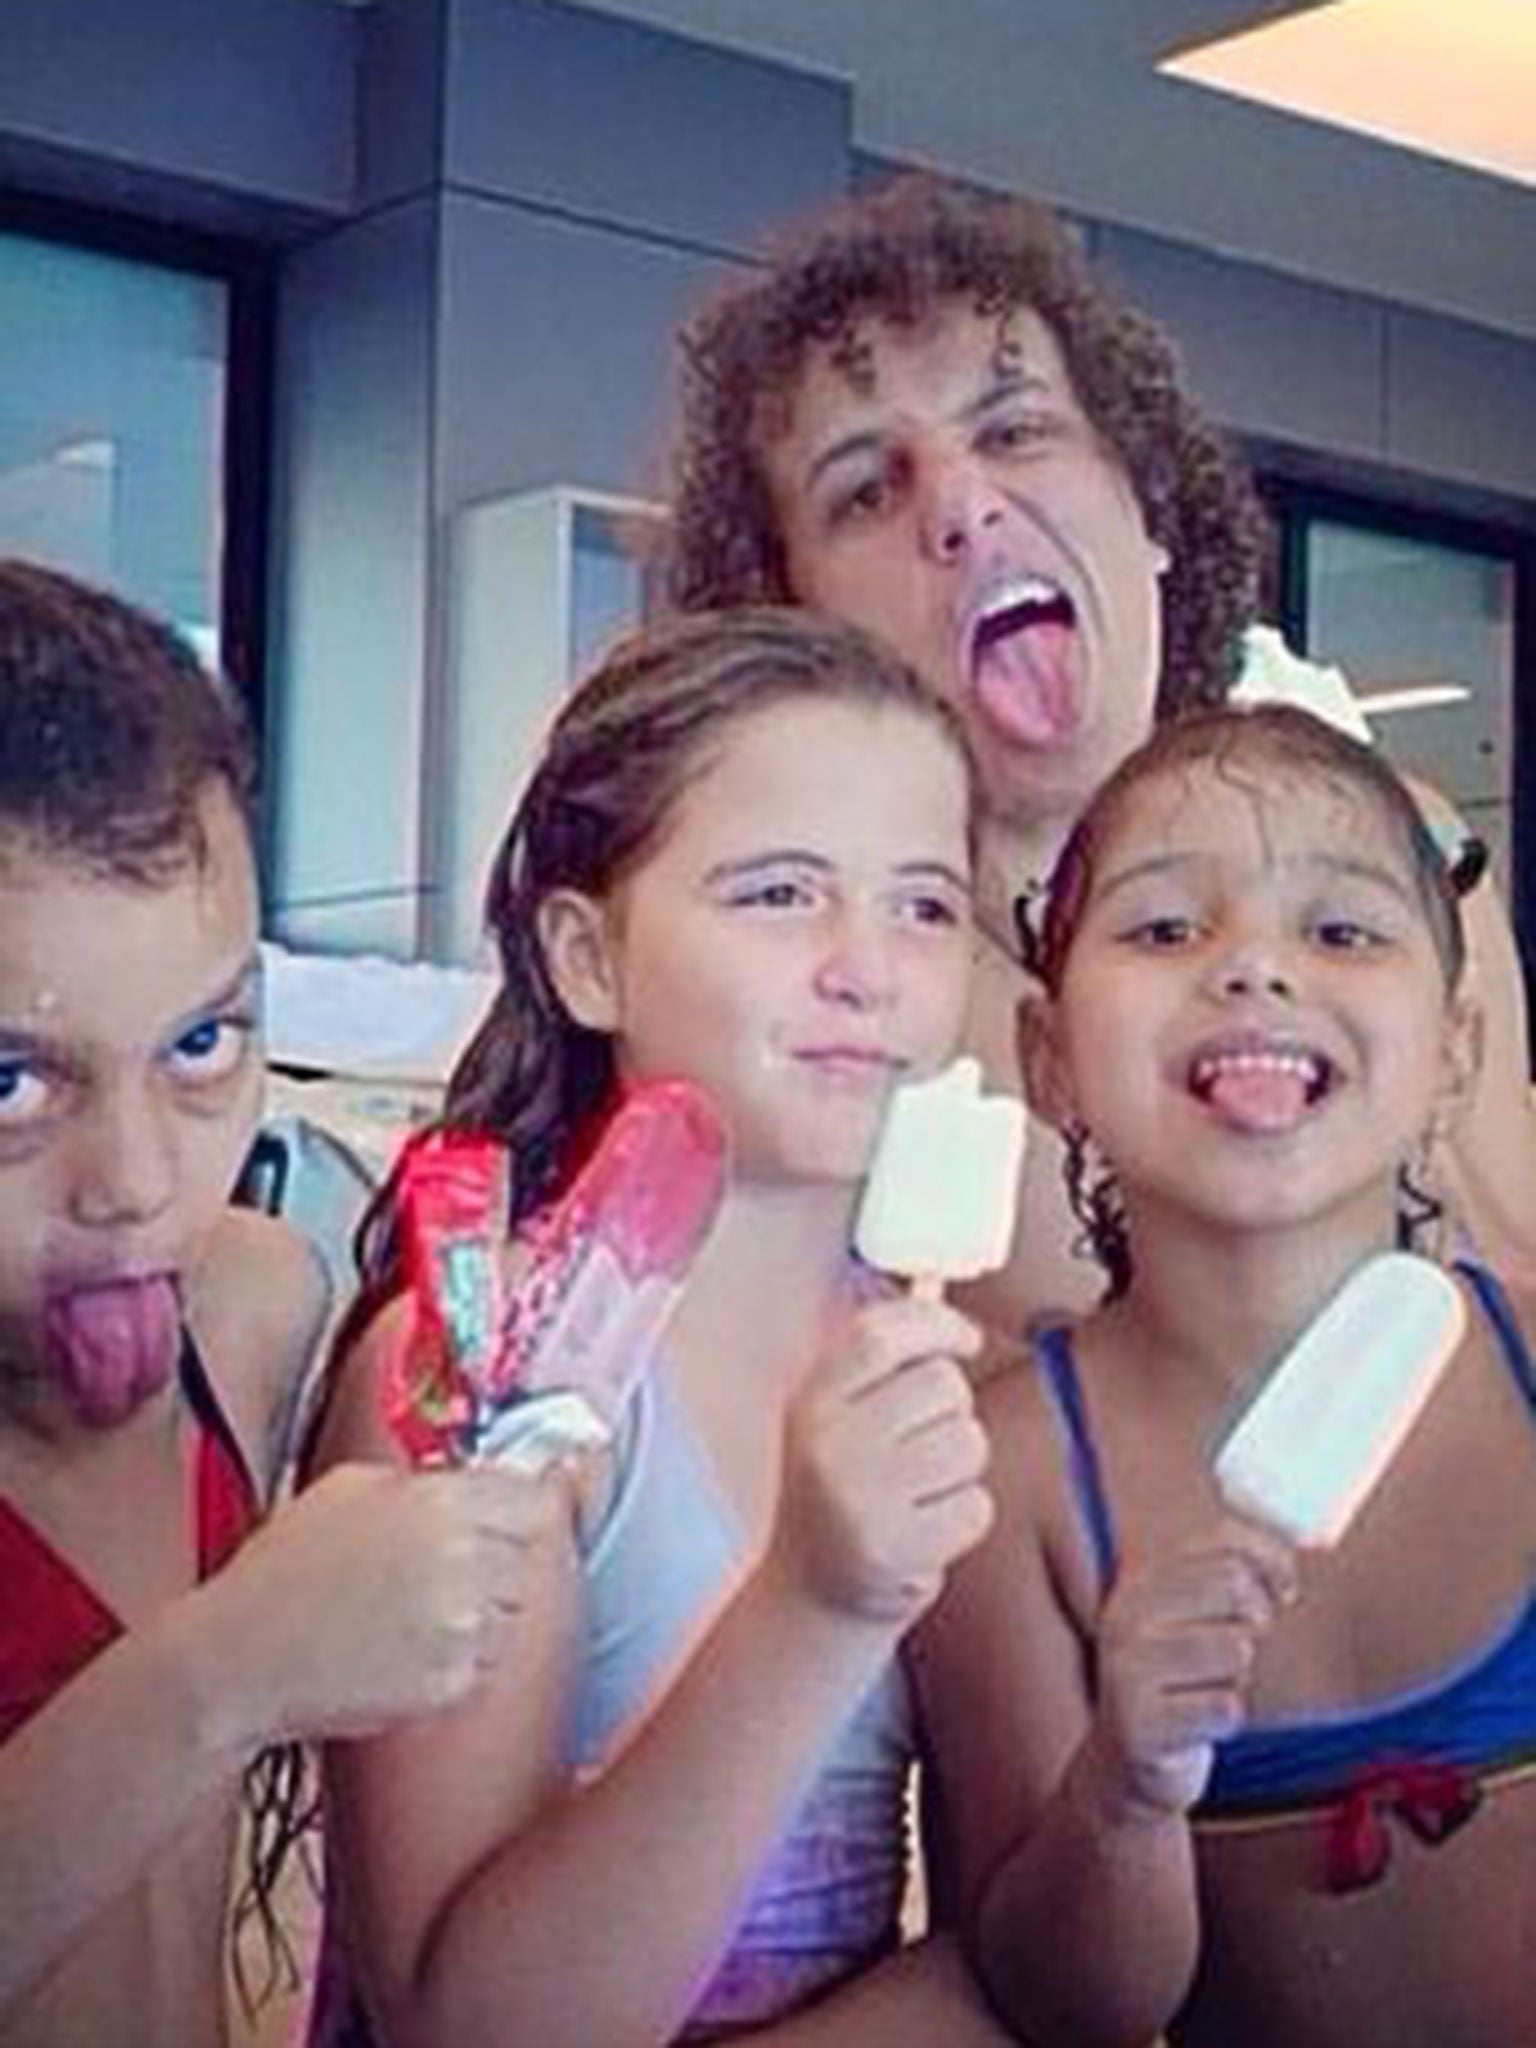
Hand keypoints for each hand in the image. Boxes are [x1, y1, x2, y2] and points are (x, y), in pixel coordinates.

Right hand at [207, 1462, 577, 1743]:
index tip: (516, 1520)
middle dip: (501, 1563)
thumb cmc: (283, 1571)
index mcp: (441, 1500)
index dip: (528, 1511)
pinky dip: (459, 1660)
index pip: (538, 1500)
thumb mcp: (348, 1488)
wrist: (242, 1659)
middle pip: (532, 1558)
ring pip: (513, 1614)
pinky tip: (405, 1651)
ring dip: (484, 1613)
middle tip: (446, 1573)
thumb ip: (425, 1478)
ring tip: (416, 1615)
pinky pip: (486, 1663)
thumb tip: (477, 1478)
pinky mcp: (453, 1680)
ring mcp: (461, 1624)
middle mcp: (462, 1558)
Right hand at [773, 1295, 992, 1626]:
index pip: (879, 1333)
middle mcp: (828, 1445)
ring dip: (962, 1466)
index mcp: (811, 1401)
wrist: (810, 1593)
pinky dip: (965, 1518)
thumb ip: (878, 1363)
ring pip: (969, 1442)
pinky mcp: (896, 1550)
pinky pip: (977, 1505)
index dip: (937, 1324)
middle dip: (953, 1409)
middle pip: (943, 1383)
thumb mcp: (834, 1417)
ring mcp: (860, 1500)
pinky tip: (926, 1529)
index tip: (966, 1338)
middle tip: (923, 1444)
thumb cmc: (841, 1490)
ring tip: (921, 1490)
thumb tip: (935, 1294)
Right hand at [1086, 1518, 1298, 1816]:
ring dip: (1238, 1677)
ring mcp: (1127, 1670)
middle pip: (1233, 1585)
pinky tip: (1199, 1725)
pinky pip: (1225, 1707)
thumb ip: (1234, 1574)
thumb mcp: (1194, 1620)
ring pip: (1236, 1648)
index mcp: (1140, 1583)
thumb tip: (1298, 1547)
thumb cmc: (1179, 1686)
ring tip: (1208, 1690)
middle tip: (1242, 1648)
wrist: (1128, 1769)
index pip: (1220, 1539)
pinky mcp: (1140, 1724)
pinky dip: (1226, 1719)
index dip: (1270, 1559)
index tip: (1285, 1589)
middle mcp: (1125, 1616)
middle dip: (1257, 1618)